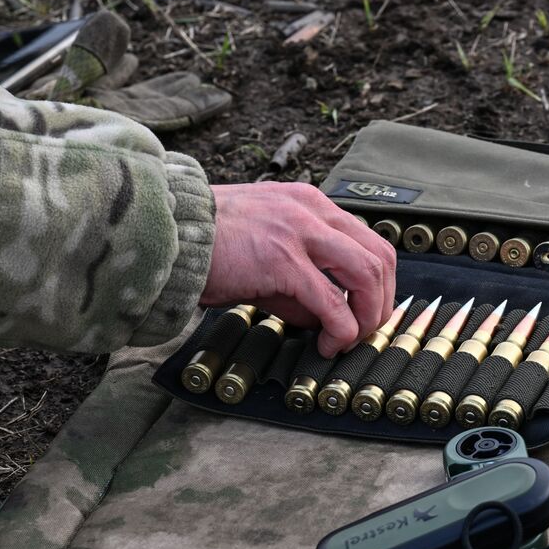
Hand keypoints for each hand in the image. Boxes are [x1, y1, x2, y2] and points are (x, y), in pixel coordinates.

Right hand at [203, 182, 396, 356]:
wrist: (166, 235)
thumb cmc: (209, 245)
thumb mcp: (266, 253)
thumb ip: (300, 283)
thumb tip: (326, 320)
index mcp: (309, 203)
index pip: (368, 241)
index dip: (378, 283)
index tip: (367, 312)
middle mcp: (311, 211)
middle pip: (380, 257)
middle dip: (382, 302)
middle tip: (366, 331)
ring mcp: (300, 232)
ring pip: (367, 275)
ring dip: (367, 316)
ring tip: (349, 340)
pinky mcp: (284, 261)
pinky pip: (333, 302)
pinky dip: (341, 330)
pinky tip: (328, 344)